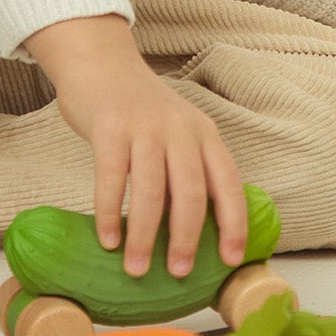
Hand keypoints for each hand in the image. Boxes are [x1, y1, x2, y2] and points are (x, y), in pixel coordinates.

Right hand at [25, 14, 247, 278]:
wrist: (101, 63)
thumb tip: (191, 233)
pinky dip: (109, 213)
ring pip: (151, 191)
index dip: (233, 224)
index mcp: (205, 134)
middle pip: (191, 192)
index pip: (229, 184)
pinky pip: (111, 179)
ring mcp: (145, 127)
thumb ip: (188, 170)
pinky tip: (108, 239)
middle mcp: (181, 130)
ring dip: (144, 235)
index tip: (230, 260)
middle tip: (178, 272)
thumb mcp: (178, 132)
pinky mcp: (110, 128)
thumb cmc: (140, 111)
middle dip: (186, 238)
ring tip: (136, 268)